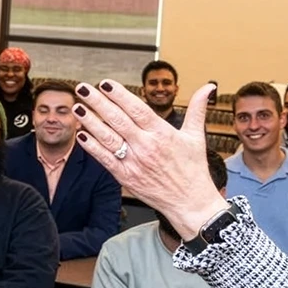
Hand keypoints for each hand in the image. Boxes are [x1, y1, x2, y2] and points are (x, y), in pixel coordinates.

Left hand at [72, 80, 228, 239]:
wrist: (191, 204)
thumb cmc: (194, 170)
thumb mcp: (196, 137)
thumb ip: (198, 109)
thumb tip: (209, 86)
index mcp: (163, 134)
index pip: (137, 109)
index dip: (120, 95)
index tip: (105, 83)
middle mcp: (147, 147)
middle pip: (118, 120)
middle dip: (98, 103)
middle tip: (84, 88)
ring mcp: (135, 163)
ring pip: (108, 138)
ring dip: (91, 122)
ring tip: (78, 108)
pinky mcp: (127, 178)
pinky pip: (106, 160)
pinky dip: (92, 147)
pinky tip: (82, 135)